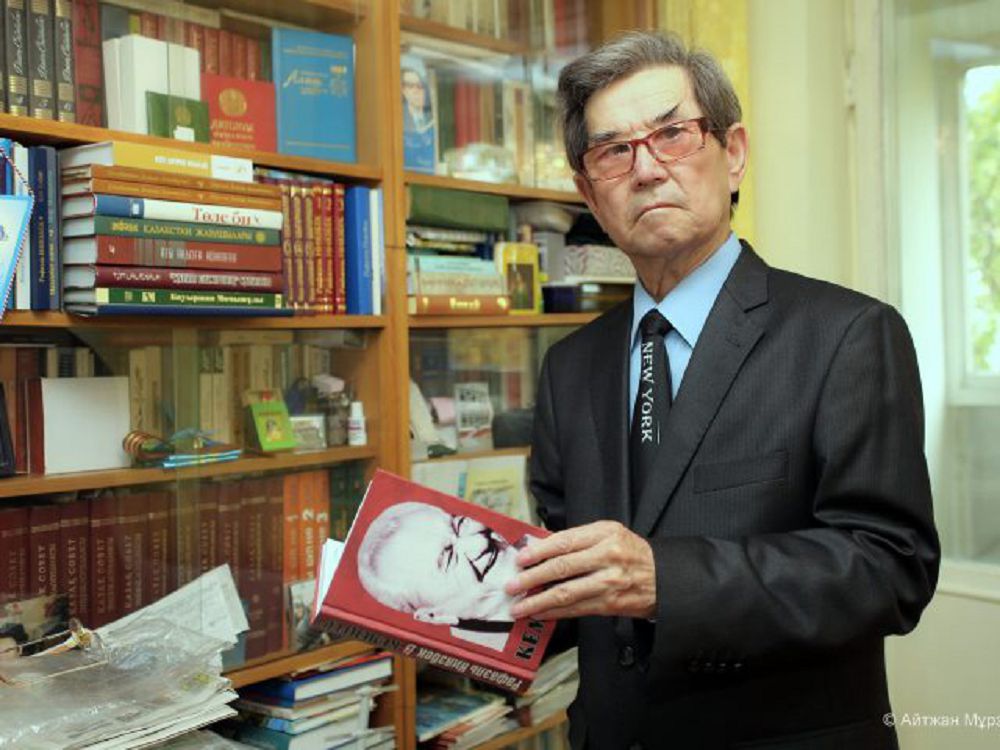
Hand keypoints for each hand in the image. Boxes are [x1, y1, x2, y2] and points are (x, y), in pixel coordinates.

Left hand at [505, 521, 655, 619]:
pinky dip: (554, 612)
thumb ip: (577, 539)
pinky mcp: (609, 603)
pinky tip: (540, 613)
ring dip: (538, 601)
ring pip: (566, 593)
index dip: (539, 551)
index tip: (521, 559)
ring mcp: (608, 582)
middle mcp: (607, 556)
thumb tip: (541, 546)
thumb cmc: (630, 552)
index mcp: (604, 534)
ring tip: (520, 606)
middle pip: (562, 567)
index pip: (564, 541)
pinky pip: (576, 609)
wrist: (662, 577)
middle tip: (513, 585)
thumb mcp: (608, 534)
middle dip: (532, 578)